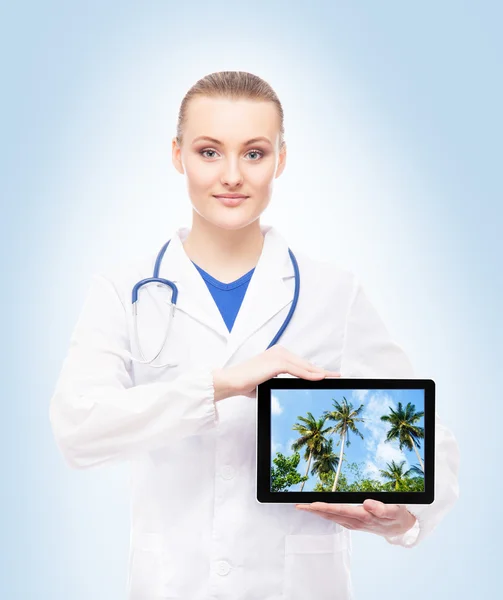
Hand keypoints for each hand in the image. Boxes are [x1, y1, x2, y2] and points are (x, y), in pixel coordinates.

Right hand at [212, 345, 339, 400]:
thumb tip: (288, 388)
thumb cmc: (246, 383)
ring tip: (333, 378)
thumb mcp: (266, 382)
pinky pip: (298, 370)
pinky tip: (321, 378)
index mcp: (277, 354)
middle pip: (305, 363)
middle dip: (321, 370)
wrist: (231, 382)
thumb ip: (278, 381)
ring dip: (319, 372)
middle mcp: (279, 352)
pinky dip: (310, 374)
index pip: (300, 363)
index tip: (327, 375)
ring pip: (304, 365)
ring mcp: (278, 355)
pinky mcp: (277, 362)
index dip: (315, 369)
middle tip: (337, 376)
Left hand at [295, 500, 416, 536]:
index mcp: (363, 517)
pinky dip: (326, 513)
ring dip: (318, 512)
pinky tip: (320, 511)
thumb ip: (381, 508)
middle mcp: (356, 521)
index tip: (310, 505)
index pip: (339, 510)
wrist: (404, 527)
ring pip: (332, 517)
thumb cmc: (398, 516)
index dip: (323, 507)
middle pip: (331, 515)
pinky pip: (337, 518)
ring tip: (305, 507)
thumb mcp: (394, 511)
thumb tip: (366, 504)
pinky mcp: (356, 522)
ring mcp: (355, 523)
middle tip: (298, 506)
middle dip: (314, 510)